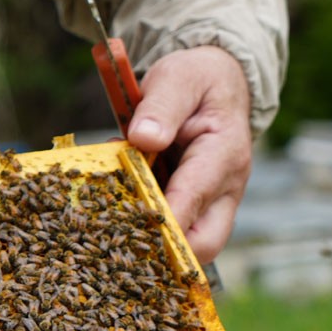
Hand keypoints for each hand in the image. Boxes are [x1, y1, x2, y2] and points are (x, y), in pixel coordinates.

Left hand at [126, 46, 251, 263]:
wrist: (215, 85)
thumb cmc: (196, 82)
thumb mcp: (178, 80)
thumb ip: (161, 107)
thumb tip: (144, 138)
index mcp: (223, 155)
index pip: (194, 199)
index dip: (161, 219)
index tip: (124, 223)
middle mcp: (224, 188)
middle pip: (204, 244)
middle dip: (162, 250)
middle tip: (113, 238)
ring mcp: (212, 203)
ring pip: (187, 245)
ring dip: (148, 239)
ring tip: (106, 218)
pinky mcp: (194, 208)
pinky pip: (172, 231)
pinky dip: (142, 226)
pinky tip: (112, 209)